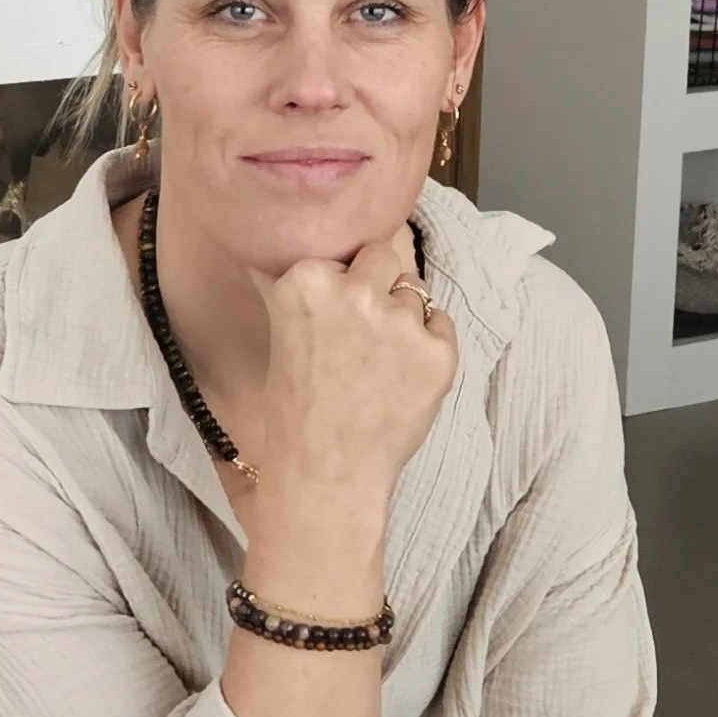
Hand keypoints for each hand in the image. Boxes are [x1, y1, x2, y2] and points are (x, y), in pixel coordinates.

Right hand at [250, 226, 457, 519]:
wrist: (326, 472)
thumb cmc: (296, 407)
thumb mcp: (279, 331)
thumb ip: (287, 283)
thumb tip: (276, 243)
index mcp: (306, 280)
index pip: (340, 250)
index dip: (339, 281)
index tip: (329, 313)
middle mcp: (355, 293)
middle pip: (382, 254)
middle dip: (374, 283)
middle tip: (358, 331)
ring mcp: (401, 322)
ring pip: (413, 290)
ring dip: (401, 316)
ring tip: (377, 363)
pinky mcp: (438, 352)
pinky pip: (441, 324)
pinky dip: (427, 346)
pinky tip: (399, 378)